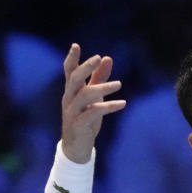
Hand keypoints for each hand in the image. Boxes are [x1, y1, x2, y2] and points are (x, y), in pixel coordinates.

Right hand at [61, 43, 125, 161]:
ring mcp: (72, 112)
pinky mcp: (79, 125)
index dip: (71, 59)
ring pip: (85, 95)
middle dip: (85, 67)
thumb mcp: (94, 97)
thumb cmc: (86, 119)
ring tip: (119, 84)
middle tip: (98, 57)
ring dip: (102, 88)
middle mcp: (69, 99)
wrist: (77, 147)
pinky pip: (93, 113)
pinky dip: (108, 107)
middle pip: (74, 79)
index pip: (69, 72)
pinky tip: (122, 104)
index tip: (75, 45)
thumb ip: (99, 78)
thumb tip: (107, 58)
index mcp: (72, 91)